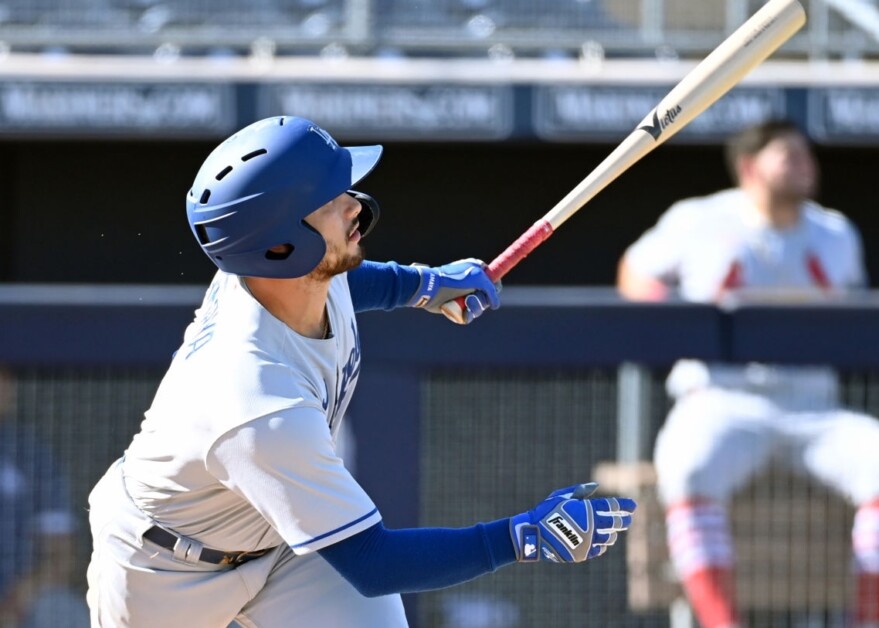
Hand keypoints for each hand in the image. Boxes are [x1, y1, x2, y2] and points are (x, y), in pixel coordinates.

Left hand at [407, 258, 500, 323]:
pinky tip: (461, 312)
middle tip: (471, 298)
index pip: (494, 281)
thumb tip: (495, 305)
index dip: (495, 288)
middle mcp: (472, 284)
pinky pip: (469, 315)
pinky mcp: (457, 307)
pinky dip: (466, 315)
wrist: (431, 289)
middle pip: (488, 297)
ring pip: (479, 308)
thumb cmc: (453, 280)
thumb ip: (492, 288)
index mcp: (477, 271)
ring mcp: (464, 295)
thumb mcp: (478, 278)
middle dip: (481, 300)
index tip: (492, 292)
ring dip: (475, 308)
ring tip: (465, 304)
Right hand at [509, 483, 635, 562]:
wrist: (533, 535)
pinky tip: (601, 542)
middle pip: (615, 523)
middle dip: (624, 520)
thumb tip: (595, 486)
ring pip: (609, 538)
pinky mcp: (582, 553)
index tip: (633, 505)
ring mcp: (588, 541)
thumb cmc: (545, 512)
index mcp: (587, 510)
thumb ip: (580, 491)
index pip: (612, 507)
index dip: (625, 505)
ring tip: (613, 532)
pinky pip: (599, 550)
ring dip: (613, 534)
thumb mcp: (561, 496)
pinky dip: (602, 545)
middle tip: (628, 520)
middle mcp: (591, 526)